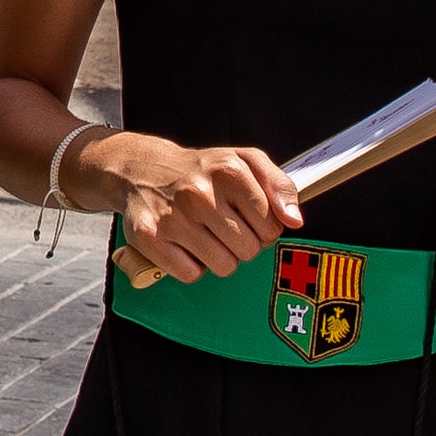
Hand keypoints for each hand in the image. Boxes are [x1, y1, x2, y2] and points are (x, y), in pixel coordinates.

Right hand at [87, 131, 299, 283]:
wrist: (141, 169)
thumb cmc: (200, 171)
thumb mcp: (244, 161)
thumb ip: (279, 185)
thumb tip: (294, 220)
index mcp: (228, 169)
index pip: (270, 224)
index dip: (264, 227)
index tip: (248, 218)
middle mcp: (199, 192)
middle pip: (249, 249)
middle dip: (242, 243)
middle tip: (223, 226)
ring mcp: (172, 216)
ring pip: (223, 266)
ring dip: (218, 257)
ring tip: (204, 235)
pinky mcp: (149, 237)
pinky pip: (191, 274)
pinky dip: (190, 265)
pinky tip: (183, 244)